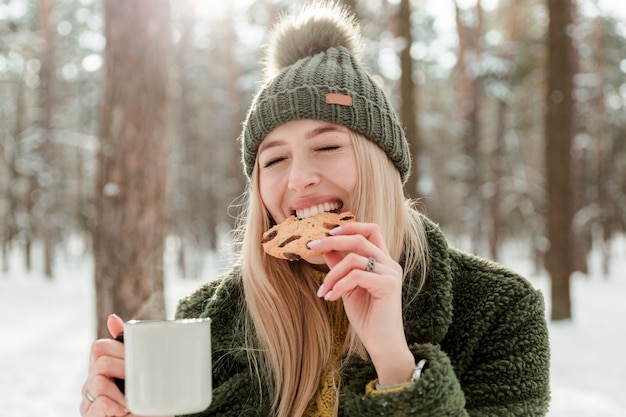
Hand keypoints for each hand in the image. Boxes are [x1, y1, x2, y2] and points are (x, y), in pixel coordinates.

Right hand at [80, 315, 170, 416]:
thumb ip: (130, 347)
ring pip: (97, 380)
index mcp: (101, 372)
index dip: (119, 347)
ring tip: (133, 399)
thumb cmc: (148, 401)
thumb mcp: (142, 371)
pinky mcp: (92, 416)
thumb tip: (112, 318)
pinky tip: (126, 411)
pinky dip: (118, 406)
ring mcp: (89, 403)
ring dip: (122, 388)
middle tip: (138, 380)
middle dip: (124, 366)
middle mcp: (90, 386)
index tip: (135, 358)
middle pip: (100, 359)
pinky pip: (101, 401)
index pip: (99, 347)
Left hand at [309, 221, 414, 384]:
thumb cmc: (367, 317)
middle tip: (311, 247)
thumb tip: (324, 246)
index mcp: (382, 261)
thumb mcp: (348, 287)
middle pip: (360, 238)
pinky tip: (331, 297)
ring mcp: (391, 273)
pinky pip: (356, 275)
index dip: (350, 226)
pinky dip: (339, 285)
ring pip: (354, 258)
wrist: (382, 345)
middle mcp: (389, 263)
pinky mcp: (388, 285)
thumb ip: (340, 266)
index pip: (371, 230)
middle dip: (332, 241)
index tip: (327, 232)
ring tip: (323, 290)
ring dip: (332, 274)